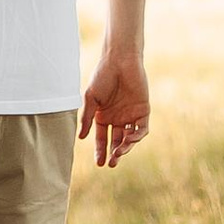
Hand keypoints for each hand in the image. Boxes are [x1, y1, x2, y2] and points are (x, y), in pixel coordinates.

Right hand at [79, 51, 151, 169]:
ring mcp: (130, 115)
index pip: (101, 138)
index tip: (99, 163)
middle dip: (113, 154)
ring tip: (119, 153)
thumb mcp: (91, 98)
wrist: (119, 61)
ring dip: (125, 147)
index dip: (100, 151)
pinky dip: (136, 136)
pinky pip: (141, 128)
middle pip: (116, 141)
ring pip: (129, 138)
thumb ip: (87, 118)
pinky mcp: (142, 110)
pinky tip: (129, 140)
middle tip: (111, 163)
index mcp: (103, 116)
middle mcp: (117, 118)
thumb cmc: (102, 76)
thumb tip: (81, 138)